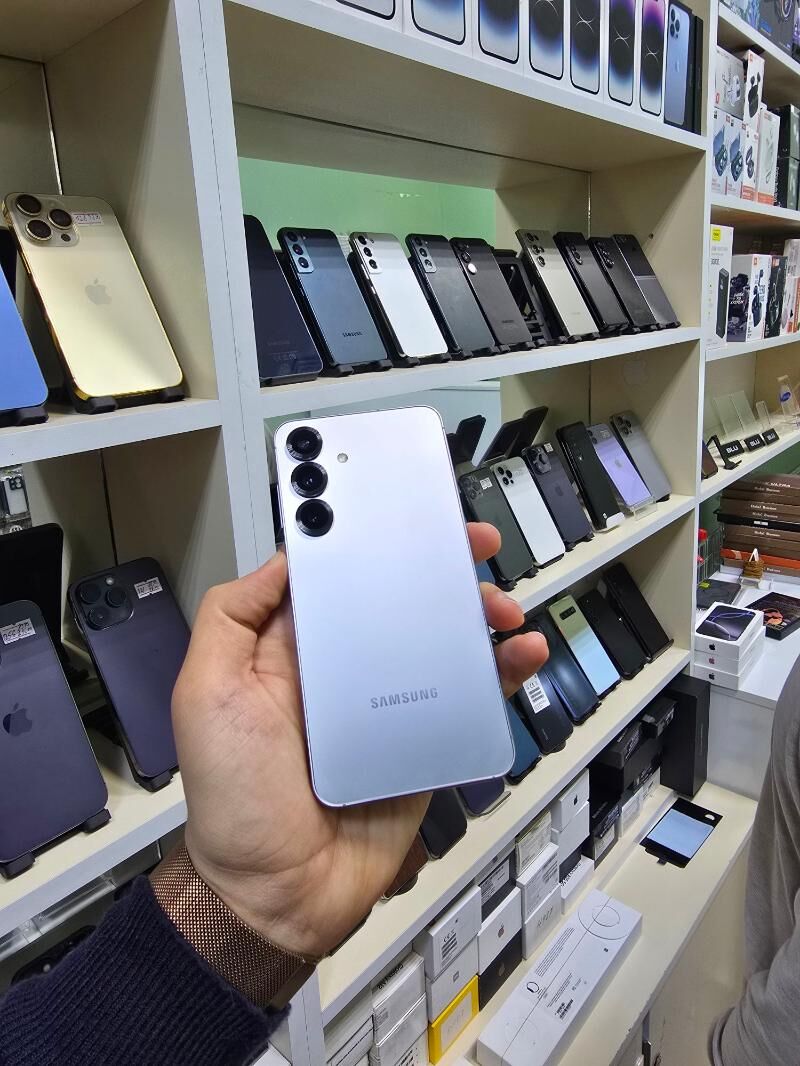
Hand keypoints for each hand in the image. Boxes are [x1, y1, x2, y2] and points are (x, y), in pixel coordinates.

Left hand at [169, 523, 547, 958]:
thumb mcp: (205, 694)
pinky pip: (466, 700)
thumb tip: (283, 558)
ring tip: (500, 610)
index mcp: (293, 650)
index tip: (401, 512)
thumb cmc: (233, 798)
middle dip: (438, 569)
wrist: (277, 893)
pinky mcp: (421, 742)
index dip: (369, 541)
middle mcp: (344, 670)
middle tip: (472, 547)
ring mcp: (388, 705)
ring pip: (441, 644)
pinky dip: (499, 676)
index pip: (339, 578)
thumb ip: (232, 617)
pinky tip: (519, 657)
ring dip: (477, 616)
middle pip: (400, 602)